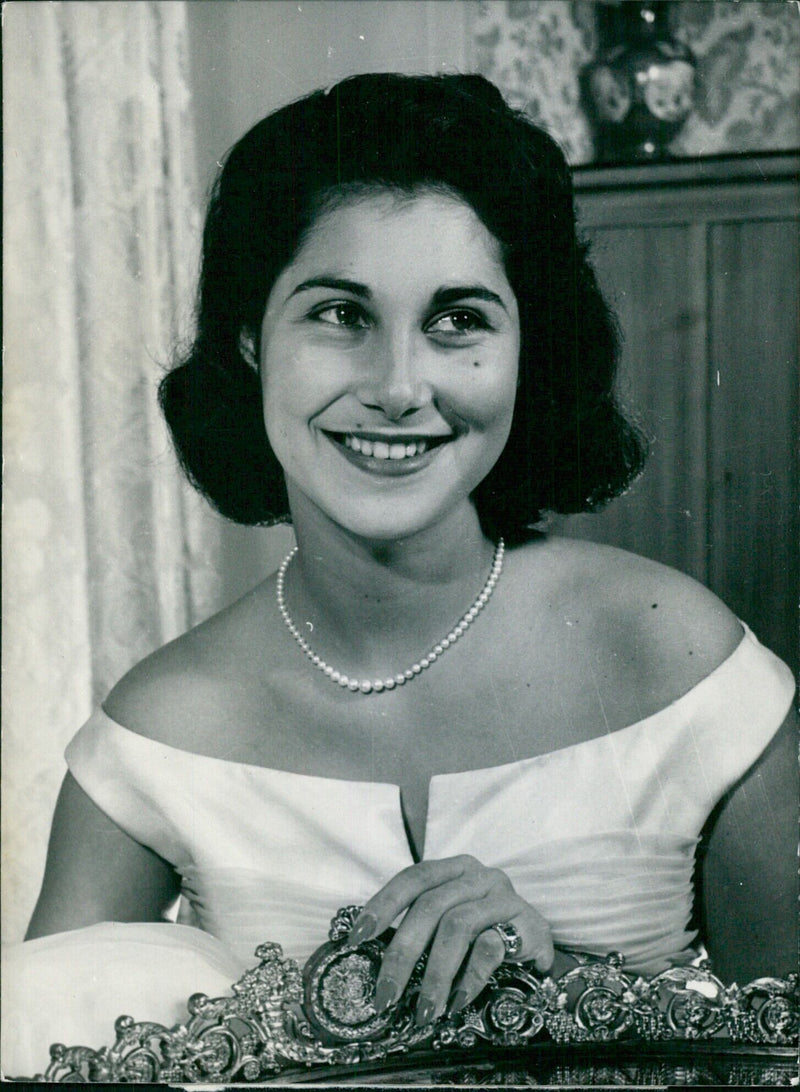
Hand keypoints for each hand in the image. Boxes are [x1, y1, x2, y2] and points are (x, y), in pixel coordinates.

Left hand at [347, 855, 553, 1026]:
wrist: (537, 946)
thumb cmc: (484, 931)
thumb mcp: (448, 921)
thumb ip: (419, 926)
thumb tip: (367, 955)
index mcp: (452, 869)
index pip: (411, 879)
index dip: (382, 905)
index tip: (357, 937)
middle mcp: (477, 876)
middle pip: (430, 907)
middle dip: (402, 954)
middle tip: (386, 995)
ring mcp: (502, 897)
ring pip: (457, 927)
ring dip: (435, 974)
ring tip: (423, 1011)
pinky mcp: (526, 923)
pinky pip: (490, 948)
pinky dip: (468, 979)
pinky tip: (455, 1003)